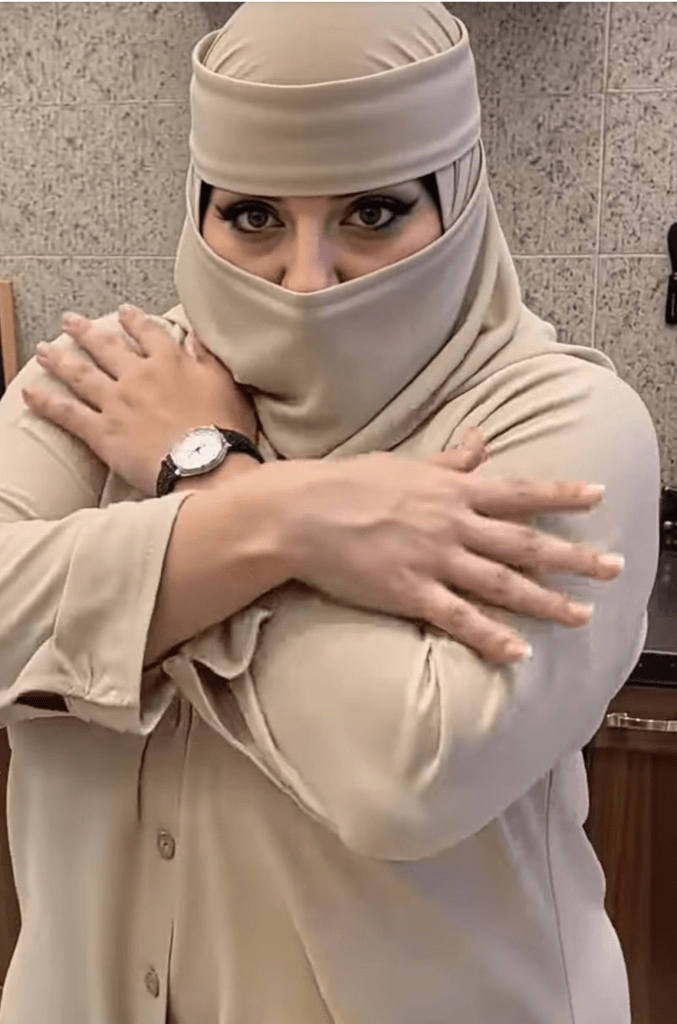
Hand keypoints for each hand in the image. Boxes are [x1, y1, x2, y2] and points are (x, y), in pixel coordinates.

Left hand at [21, 305, 257, 496]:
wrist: (207, 464)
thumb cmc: (224, 428)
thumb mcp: (226, 384)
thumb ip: (208, 357)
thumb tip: (197, 335)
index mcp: (169, 362)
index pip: (147, 332)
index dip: (133, 320)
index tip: (122, 312)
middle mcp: (138, 376)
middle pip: (105, 347)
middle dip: (85, 331)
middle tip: (69, 321)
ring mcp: (117, 402)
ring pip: (81, 374)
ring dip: (59, 359)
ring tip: (43, 350)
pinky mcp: (103, 431)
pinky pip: (68, 413)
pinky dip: (47, 402)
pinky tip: (30, 392)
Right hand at [274, 436, 623, 663]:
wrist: (302, 512)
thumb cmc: (350, 483)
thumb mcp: (406, 464)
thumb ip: (450, 461)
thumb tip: (481, 440)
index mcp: (453, 491)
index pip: (520, 491)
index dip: (562, 493)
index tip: (599, 495)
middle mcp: (453, 524)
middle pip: (525, 544)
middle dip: (574, 557)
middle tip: (616, 568)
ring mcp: (434, 559)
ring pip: (502, 584)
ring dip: (546, 601)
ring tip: (582, 614)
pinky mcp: (410, 591)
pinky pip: (459, 619)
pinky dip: (491, 637)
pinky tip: (519, 652)